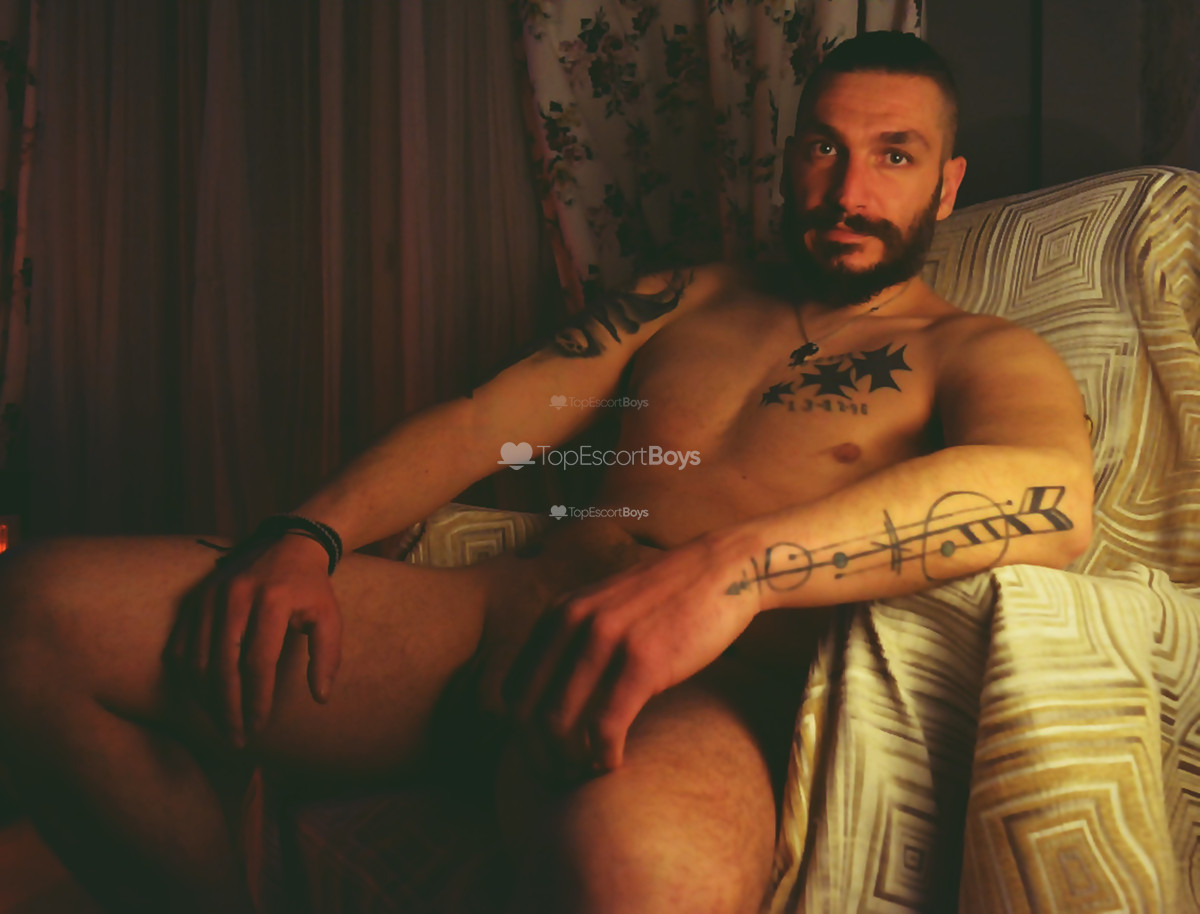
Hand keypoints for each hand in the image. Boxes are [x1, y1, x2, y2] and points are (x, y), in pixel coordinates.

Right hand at [166, 534, 342, 746]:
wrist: (288, 544)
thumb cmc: (311, 588)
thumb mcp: (329, 617)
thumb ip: (327, 656)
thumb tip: (321, 697)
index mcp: (272, 601)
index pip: (258, 662)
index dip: (257, 699)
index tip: (259, 726)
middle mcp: (236, 597)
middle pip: (223, 665)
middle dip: (228, 708)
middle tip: (236, 738)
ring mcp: (210, 597)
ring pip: (198, 659)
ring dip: (206, 699)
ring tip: (221, 724)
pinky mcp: (196, 599)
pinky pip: (181, 646)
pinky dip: (188, 677)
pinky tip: (203, 698)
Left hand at [502, 532, 760, 778]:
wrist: (722, 569)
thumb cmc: (667, 598)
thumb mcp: (606, 606)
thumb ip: (576, 639)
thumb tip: (555, 698)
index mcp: (558, 613)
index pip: (513, 690)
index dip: (521, 735)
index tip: (544, 758)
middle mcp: (573, 623)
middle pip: (526, 712)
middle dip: (538, 757)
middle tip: (561, 780)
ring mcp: (605, 640)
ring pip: (558, 723)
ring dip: (568, 763)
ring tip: (586, 776)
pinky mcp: (642, 661)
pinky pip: (605, 725)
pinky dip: (603, 755)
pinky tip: (614, 763)